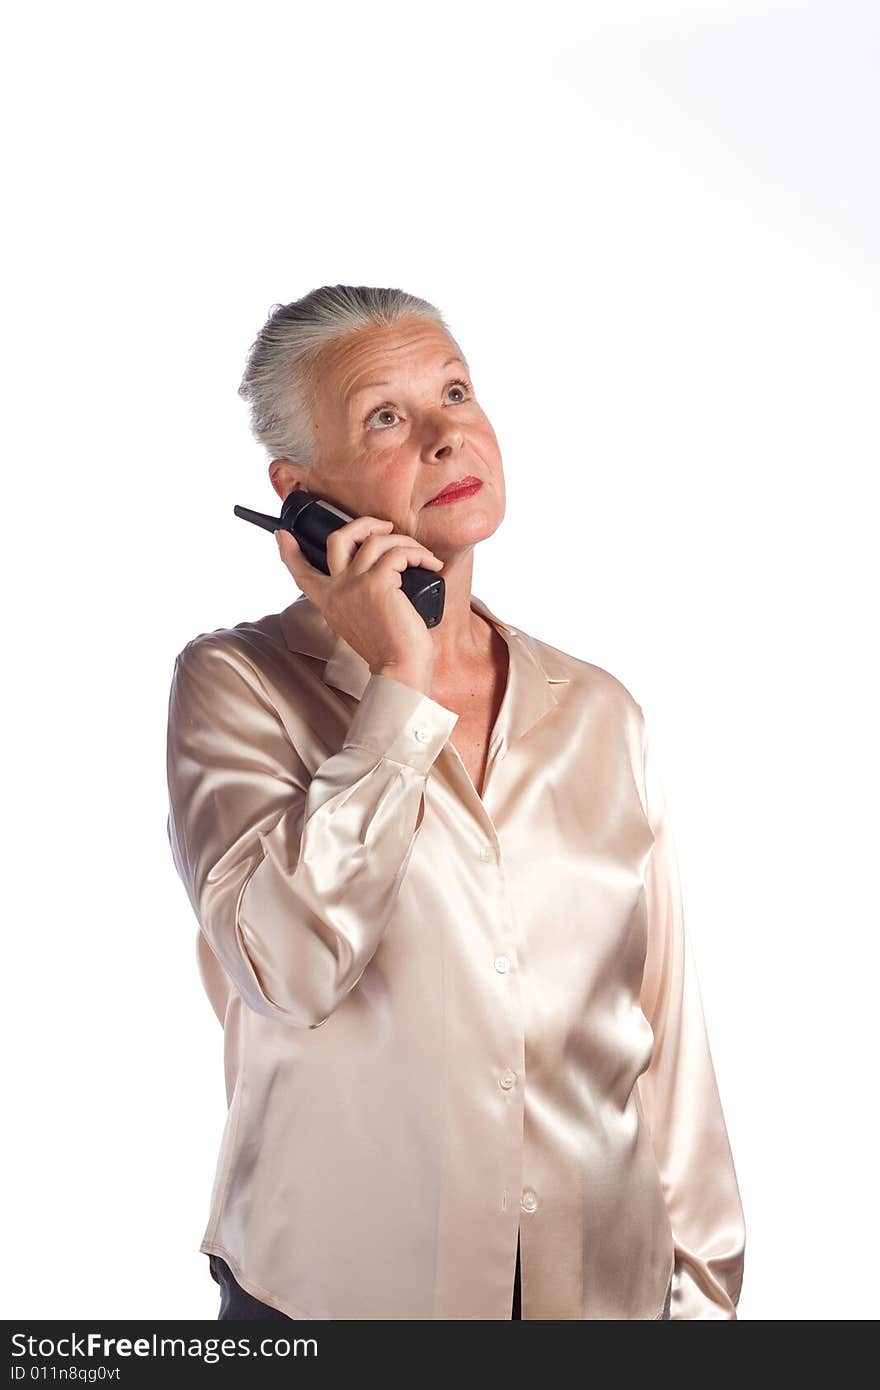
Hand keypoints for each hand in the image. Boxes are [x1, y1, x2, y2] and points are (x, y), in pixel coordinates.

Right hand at [275, 515, 443, 690]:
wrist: (399, 669)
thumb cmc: (390, 650)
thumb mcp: (360, 623)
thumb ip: (355, 599)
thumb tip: (380, 573)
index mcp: (329, 602)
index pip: (301, 574)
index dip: (289, 552)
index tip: (282, 535)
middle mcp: (336, 590)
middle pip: (337, 539)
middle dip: (363, 524)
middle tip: (385, 527)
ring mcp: (354, 585)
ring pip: (374, 541)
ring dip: (404, 542)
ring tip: (421, 555)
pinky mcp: (377, 583)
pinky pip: (399, 553)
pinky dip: (419, 555)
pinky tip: (430, 565)